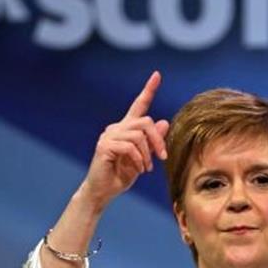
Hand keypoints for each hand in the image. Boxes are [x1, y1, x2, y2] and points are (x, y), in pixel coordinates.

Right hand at [79, 71, 170, 208]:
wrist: (102, 192)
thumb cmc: (121, 176)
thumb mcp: (143, 158)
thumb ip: (152, 142)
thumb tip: (164, 122)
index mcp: (125, 129)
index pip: (138, 105)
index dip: (148, 90)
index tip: (157, 74)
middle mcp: (116, 128)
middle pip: (145, 122)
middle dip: (158, 140)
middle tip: (162, 157)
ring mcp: (108, 136)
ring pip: (138, 135)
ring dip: (148, 154)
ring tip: (146, 168)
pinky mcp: (104, 146)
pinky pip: (129, 147)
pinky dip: (138, 159)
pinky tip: (138, 169)